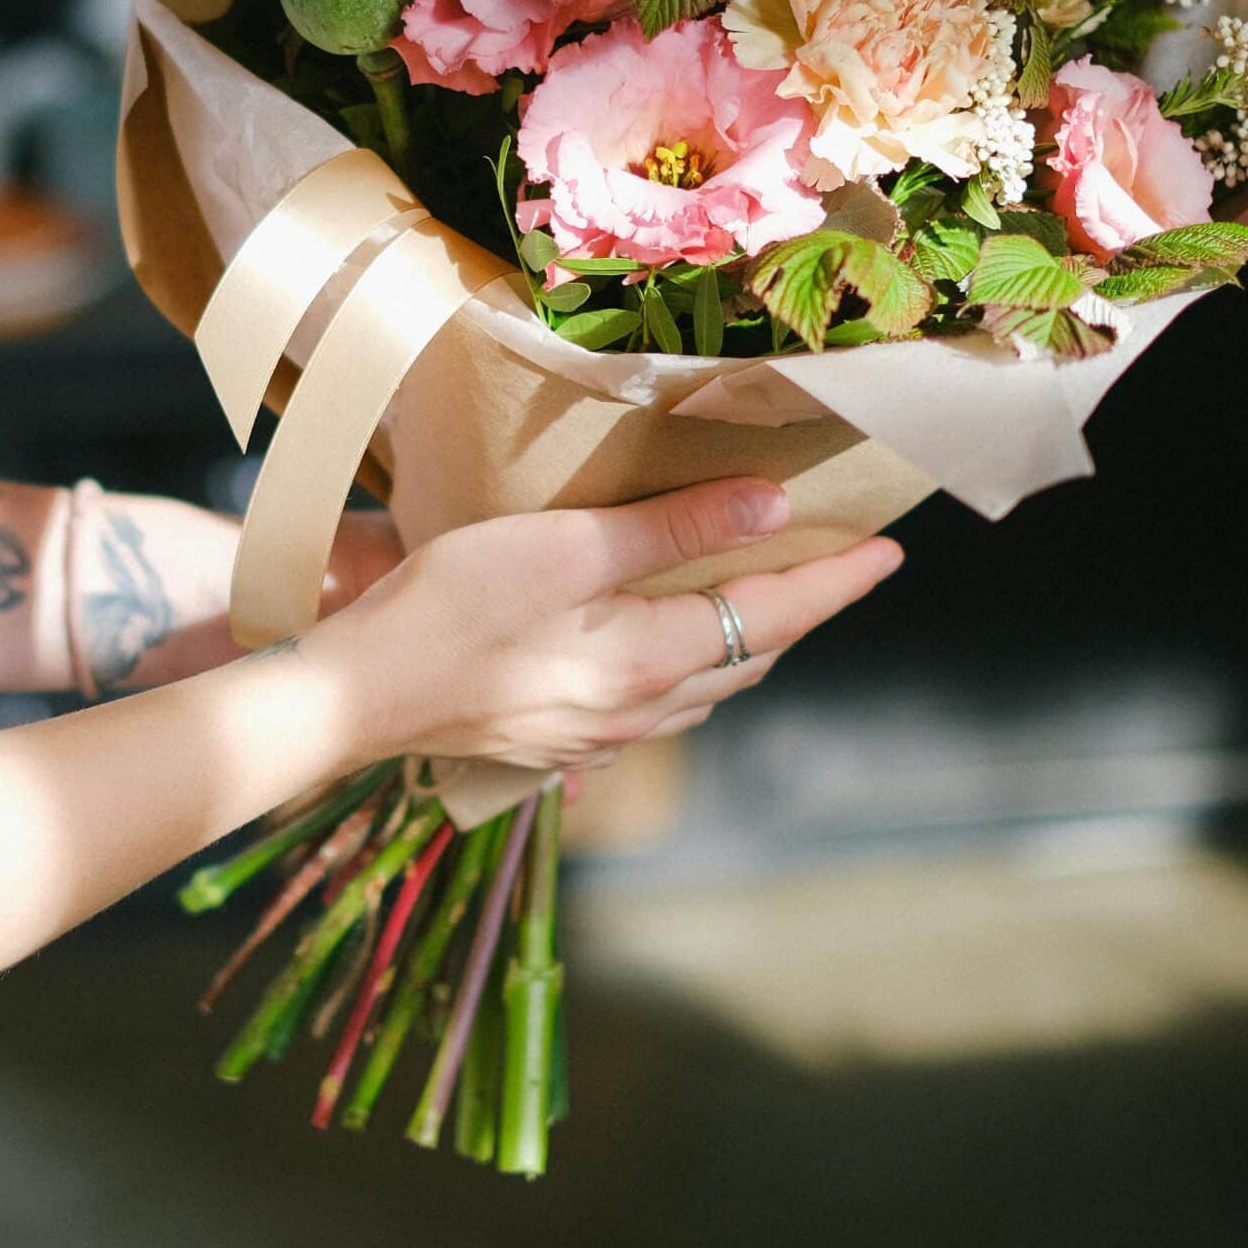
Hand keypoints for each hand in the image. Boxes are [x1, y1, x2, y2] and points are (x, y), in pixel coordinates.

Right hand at [298, 479, 901, 770]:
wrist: (358, 696)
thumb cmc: (453, 607)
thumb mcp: (568, 547)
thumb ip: (675, 528)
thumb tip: (773, 509)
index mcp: (654, 661)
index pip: (775, 615)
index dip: (836, 582)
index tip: (889, 552)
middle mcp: (641, 711)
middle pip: (750, 658)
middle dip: (799, 612)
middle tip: (834, 564)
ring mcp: (599, 735)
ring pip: (706, 688)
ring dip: (747, 643)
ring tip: (766, 596)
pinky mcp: (559, 739)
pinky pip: (657, 705)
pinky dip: (690, 669)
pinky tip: (669, 649)